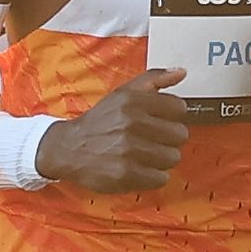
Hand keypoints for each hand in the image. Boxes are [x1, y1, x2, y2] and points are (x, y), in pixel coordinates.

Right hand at [36, 67, 192, 193]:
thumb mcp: (123, 93)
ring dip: (161, 159)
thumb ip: (153, 79)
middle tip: (151, 141)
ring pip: (172, 158)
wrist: (68, 148)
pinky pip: (161, 178)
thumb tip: (182, 72)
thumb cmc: (100, 120)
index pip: (179, 109)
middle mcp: (131, 123)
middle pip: (180, 135)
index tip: (160, 122)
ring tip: (144, 156)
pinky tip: (139, 169)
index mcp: (133, 100)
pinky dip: (153, 177)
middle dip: (168, 140)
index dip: (172, 117)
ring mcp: (128, 150)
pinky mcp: (125, 174)